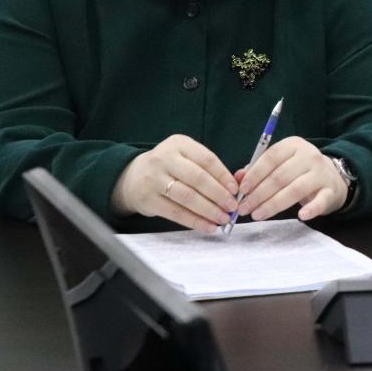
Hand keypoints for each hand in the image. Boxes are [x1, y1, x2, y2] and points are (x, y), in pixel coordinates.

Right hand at [111, 135, 238, 232]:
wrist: (132, 177)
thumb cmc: (170, 168)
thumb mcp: (186, 158)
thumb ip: (210, 169)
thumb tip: (238, 184)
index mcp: (179, 144)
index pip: (207, 159)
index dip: (224, 176)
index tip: (236, 190)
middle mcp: (165, 158)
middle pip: (198, 178)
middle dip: (219, 195)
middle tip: (233, 207)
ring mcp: (154, 179)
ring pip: (187, 196)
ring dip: (208, 210)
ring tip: (223, 219)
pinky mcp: (148, 199)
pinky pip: (175, 212)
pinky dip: (194, 221)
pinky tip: (208, 226)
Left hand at [234, 137, 349, 221]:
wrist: (332, 176)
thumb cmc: (298, 170)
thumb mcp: (281, 163)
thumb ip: (259, 169)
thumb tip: (238, 178)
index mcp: (293, 145)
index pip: (271, 157)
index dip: (255, 174)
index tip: (242, 190)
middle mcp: (308, 156)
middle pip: (280, 176)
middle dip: (259, 194)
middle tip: (244, 208)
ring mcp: (321, 173)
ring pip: (295, 190)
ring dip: (274, 204)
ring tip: (257, 214)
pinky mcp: (330, 190)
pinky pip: (320, 201)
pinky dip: (311, 209)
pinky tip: (300, 216)